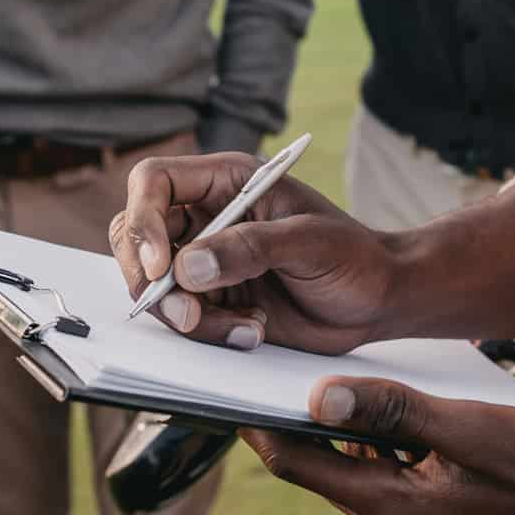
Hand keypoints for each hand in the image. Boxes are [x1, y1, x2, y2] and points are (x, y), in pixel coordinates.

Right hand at [109, 152, 400, 353]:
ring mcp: (205, 260)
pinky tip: (254, 330)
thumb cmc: (355, 257)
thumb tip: (185, 268)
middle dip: (150, 280)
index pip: (154, 182)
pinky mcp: (212, 299)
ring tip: (249, 326)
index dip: (144, 221)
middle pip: (136, 236)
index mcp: (227, 181)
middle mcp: (207, 216)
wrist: (378, 301)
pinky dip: (209, 333)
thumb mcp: (309, 242)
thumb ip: (249, 248)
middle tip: (189, 316)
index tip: (162, 268)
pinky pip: (181, 318)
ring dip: (188, 316)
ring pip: (154, 285)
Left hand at [243, 378, 514, 514]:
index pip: (299, 463)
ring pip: (356, 467)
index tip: (231, 381)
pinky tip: (393, 405)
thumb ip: (395, 411)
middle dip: (296, 417)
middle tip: (271, 362)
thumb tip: (319, 395)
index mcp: (391, 506)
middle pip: (321, 464)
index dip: (260, 423)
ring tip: (330, 374)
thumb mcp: (470, 428)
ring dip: (343, 425)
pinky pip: (390, 474)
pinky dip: (379, 440)